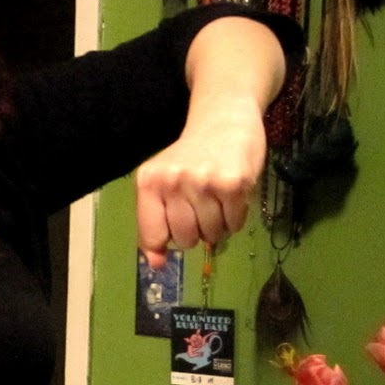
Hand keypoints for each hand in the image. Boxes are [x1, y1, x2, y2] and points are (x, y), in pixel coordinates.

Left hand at [135, 99, 265, 269]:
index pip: (151, 235)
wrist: (224, 118)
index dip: (166, 243)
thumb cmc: (191, 157)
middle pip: (185, 239)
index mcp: (148, 182)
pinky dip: (236, 218)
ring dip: (218, 226)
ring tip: (217, 200)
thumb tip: (156, 265)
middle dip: (196, 233)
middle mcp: (173, 182)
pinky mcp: (233, 184)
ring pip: (211, 235)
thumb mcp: (163, 184)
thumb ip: (155, 223)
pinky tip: (232, 196)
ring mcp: (203, 182)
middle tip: (201, 208)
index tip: (175, 233)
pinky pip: (234, 224)